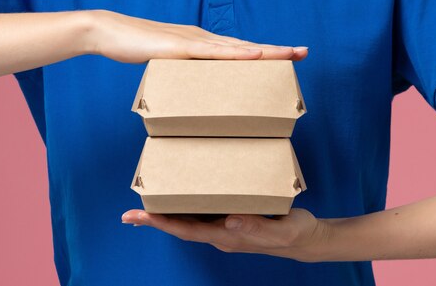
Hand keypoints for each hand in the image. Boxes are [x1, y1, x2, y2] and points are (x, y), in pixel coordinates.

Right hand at [84, 10, 307, 62]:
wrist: (110, 32)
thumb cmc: (136, 48)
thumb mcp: (166, 64)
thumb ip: (182, 71)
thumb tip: (194, 88)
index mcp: (202, 44)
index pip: (239, 50)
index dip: (264, 53)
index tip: (287, 56)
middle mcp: (204, 39)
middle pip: (247, 46)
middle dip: (277, 50)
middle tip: (304, 52)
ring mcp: (194, 41)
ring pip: (238, 47)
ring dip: (266, 50)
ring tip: (291, 54)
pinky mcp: (181, 47)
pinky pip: (214, 52)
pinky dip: (238, 54)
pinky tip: (257, 55)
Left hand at [121, 208, 329, 261]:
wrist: (307, 239)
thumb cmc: (295, 233)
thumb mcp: (281, 230)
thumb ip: (258, 227)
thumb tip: (230, 220)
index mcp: (228, 236)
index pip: (187, 230)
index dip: (161, 222)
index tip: (138, 216)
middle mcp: (221, 233)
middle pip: (180, 227)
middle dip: (154, 220)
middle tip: (128, 214)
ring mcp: (226, 228)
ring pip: (189, 220)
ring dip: (167, 214)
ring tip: (146, 203)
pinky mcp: (233, 219)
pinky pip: (202, 213)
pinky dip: (186, 206)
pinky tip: (183, 195)